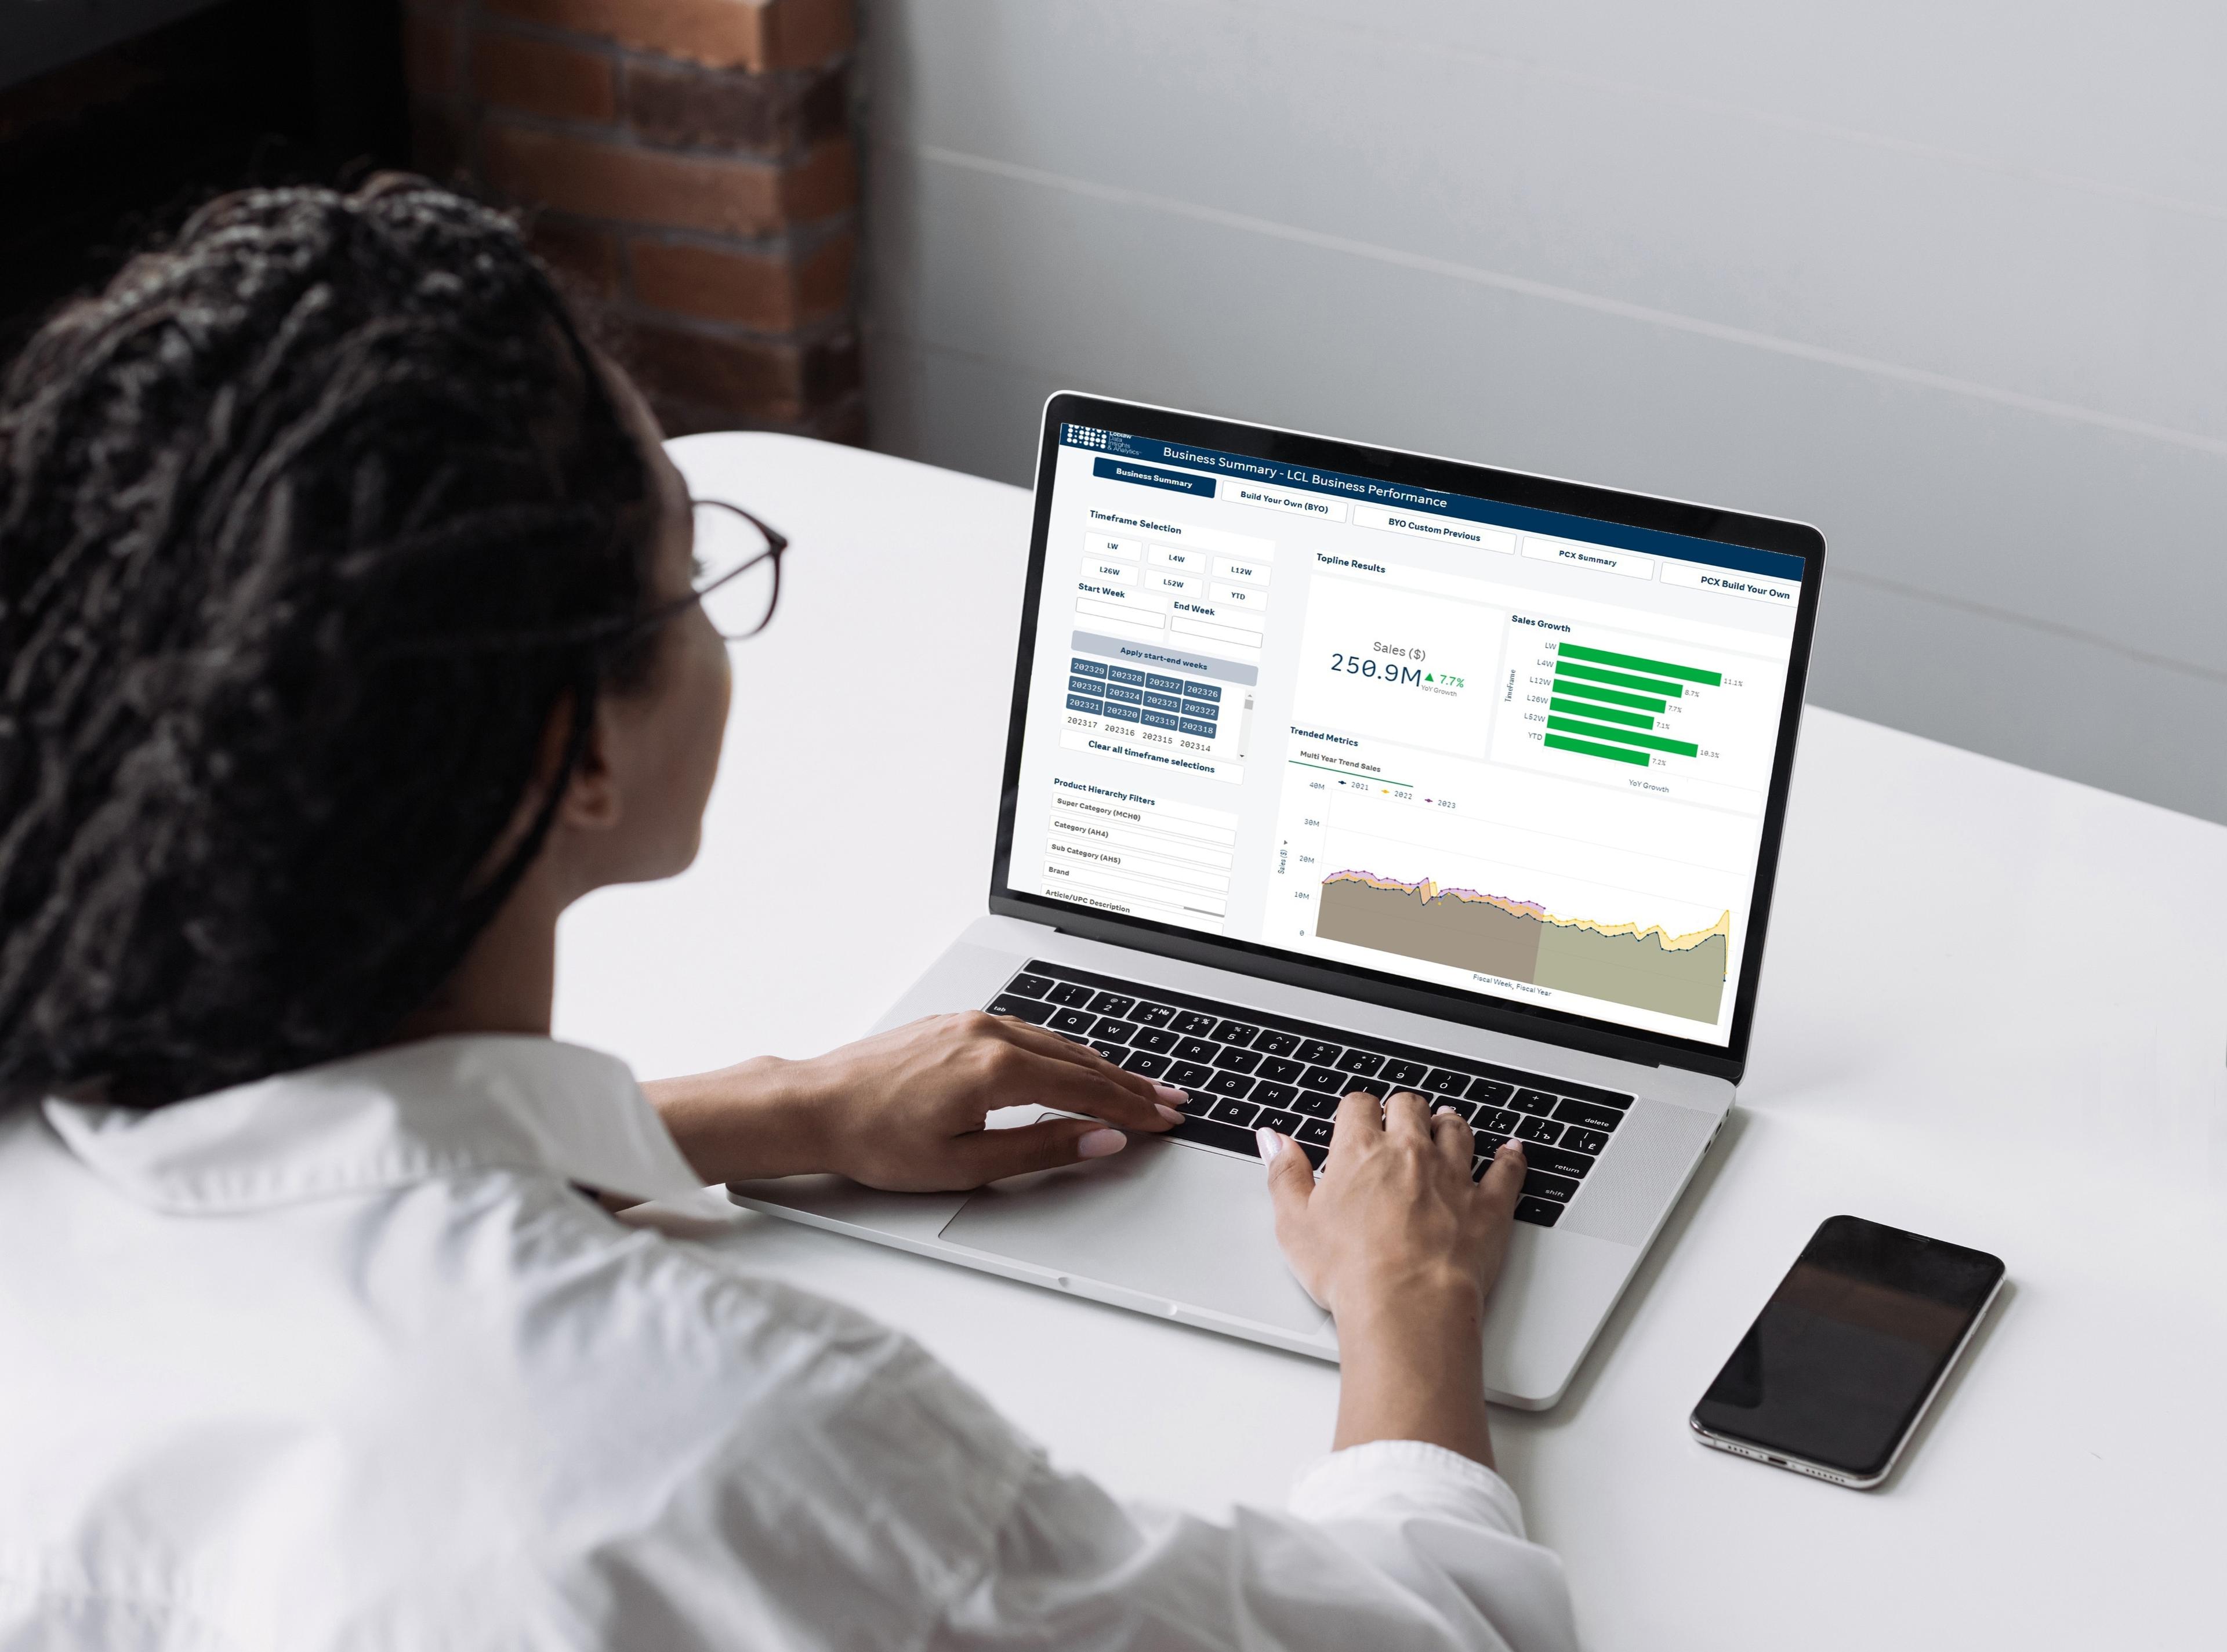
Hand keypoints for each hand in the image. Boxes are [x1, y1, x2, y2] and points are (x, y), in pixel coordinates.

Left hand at [644, 1011, 1188, 1191]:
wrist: (814, 1105)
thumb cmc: (877, 1139)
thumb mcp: (966, 1163)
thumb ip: (1041, 1149)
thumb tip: (1100, 1139)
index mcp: (996, 1068)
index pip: (1086, 1088)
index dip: (1131, 1107)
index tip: (1164, 1120)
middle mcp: (989, 1033)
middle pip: (1079, 1059)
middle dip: (1129, 1083)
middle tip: (1170, 1101)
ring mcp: (971, 1023)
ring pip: (1054, 1042)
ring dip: (1099, 1065)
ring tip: (1135, 1086)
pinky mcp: (955, 1023)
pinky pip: (1026, 1033)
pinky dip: (1062, 1051)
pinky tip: (1074, 1062)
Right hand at [1260, 1088, 1526, 1465]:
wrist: (1407, 1306)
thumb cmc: (1349, 1271)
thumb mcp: (1294, 1223)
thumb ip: (1283, 1174)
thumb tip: (1271, 1139)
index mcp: (1360, 1152)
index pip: (1359, 1106)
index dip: (1357, 1110)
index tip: (1357, 1119)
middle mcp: (1410, 1152)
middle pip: (1411, 1107)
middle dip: (1403, 1110)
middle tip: (1399, 1120)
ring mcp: (1454, 1176)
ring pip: (1457, 1130)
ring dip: (1449, 1125)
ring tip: (1445, 1126)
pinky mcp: (1489, 1205)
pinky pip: (1506, 1170)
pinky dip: (1510, 1158)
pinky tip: (1511, 1151)